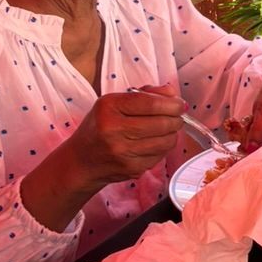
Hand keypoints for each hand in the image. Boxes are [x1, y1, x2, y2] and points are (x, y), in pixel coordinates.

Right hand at [69, 87, 185, 189]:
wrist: (82, 161)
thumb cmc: (99, 127)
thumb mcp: (113, 103)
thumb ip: (144, 94)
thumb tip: (172, 93)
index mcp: (109, 108)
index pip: (150, 103)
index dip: (171, 103)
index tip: (179, 104)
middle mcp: (114, 130)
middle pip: (162, 123)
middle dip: (176, 118)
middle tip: (177, 116)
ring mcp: (123, 152)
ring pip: (166, 141)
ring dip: (172, 133)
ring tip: (167, 128)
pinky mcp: (132, 169)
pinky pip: (160, 155)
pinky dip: (163, 147)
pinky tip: (155, 142)